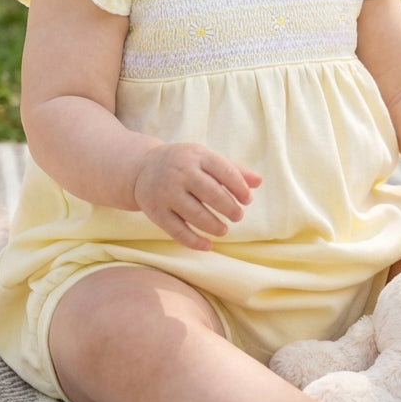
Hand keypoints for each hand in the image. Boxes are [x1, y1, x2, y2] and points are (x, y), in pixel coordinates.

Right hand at [132, 142, 261, 249]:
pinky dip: (194, 241)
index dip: (239, 188)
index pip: (224, 172)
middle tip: (238, 216)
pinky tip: (208, 245)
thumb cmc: (183, 164)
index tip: (247, 200)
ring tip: (224, 229)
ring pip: (195, 214)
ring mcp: (166, 193)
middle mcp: (180, 173)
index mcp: (196, 156)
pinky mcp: (156, 212)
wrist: (142, 168)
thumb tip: (259, 182)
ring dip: (214, 226)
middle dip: (229, 208)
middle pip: (211, 194)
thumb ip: (232, 170)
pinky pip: (178, 231)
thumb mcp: (205, 159)